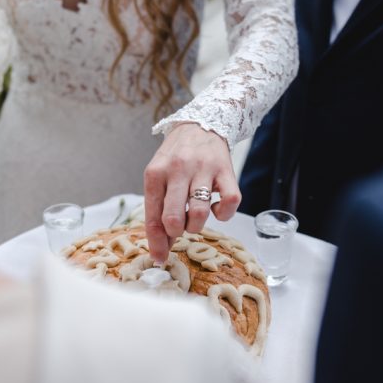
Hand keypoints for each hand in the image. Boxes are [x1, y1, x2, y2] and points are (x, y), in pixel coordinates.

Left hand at [144, 122, 240, 262]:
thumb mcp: (159, 177)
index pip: (152, 217)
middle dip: (176, 232)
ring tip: (195, 217)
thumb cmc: (176, 157)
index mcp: (155, 174)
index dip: (156, 243)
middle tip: (180, 227)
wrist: (201, 124)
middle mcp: (178, 170)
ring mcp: (204, 169)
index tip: (159, 258)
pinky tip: (217, 209)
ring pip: (199, 214)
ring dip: (197, 226)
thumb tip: (161, 248)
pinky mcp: (226, 171)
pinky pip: (230, 202)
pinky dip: (223, 214)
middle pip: (173, 218)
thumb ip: (158, 210)